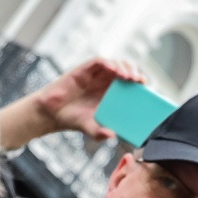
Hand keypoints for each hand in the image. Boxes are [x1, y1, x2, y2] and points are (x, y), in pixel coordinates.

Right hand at [0, 56, 146, 148]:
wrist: (52, 114)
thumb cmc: (73, 119)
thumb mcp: (91, 129)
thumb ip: (100, 133)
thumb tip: (112, 135)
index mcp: (111, 94)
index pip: (129, 83)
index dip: (138, 82)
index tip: (145, 87)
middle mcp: (105, 82)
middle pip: (125, 70)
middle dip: (134, 73)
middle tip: (139, 82)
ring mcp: (95, 75)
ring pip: (115, 63)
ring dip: (124, 67)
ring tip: (128, 77)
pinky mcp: (84, 70)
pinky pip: (99, 61)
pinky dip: (108, 63)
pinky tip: (113, 69)